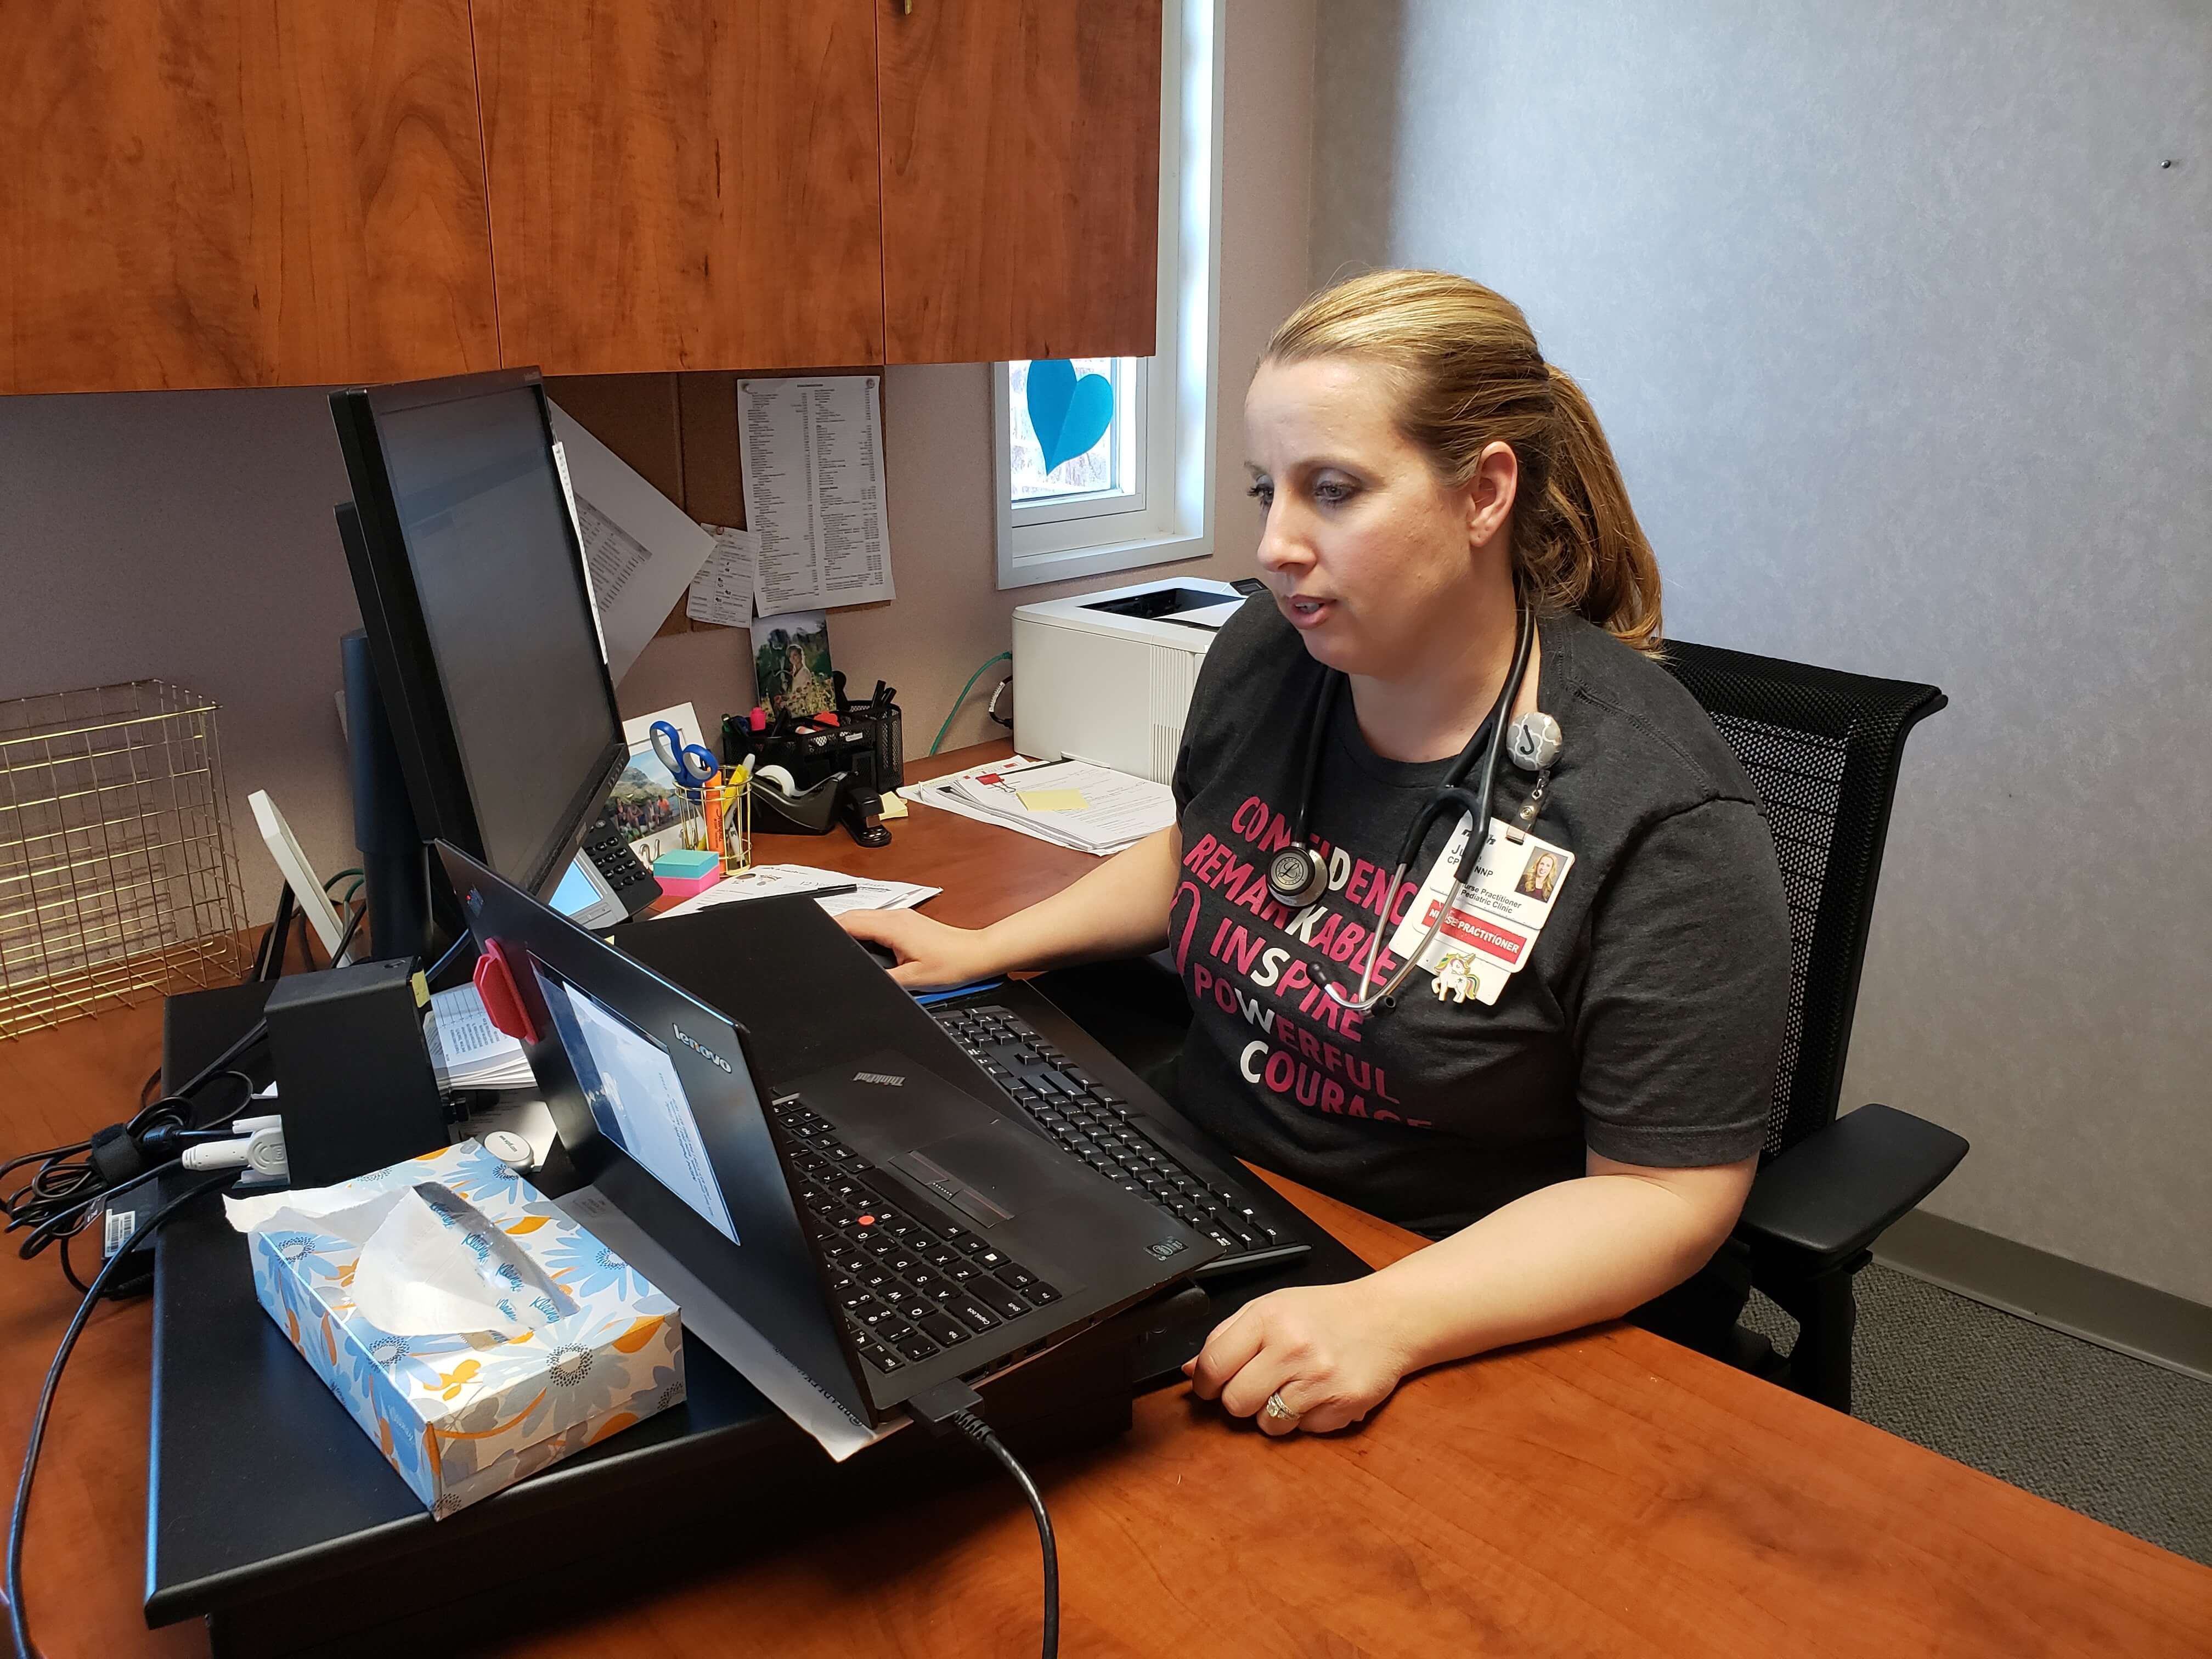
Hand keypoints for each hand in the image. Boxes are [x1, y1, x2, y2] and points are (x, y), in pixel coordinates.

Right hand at [837, 908, 1002, 991]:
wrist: (977, 954)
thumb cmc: (952, 964)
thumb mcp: (912, 979)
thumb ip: (883, 980)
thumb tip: (861, 981)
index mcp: (892, 926)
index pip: (849, 921)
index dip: (828, 929)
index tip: (814, 937)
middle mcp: (895, 916)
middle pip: (853, 916)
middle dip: (835, 930)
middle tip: (822, 948)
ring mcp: (901, 917)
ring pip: (864, 919)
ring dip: (851, 932)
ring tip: (839, 950)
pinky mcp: (906, 923)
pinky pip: (877, 923)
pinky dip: (865, 933)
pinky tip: (864, 948)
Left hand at [1183, 1282, 1416, 1435]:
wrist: (1386, 1318)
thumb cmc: (1324, 1313)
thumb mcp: (1271, 1307)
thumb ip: (1227, 1336)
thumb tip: (1189, 1371)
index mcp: (1267, 1317)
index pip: (1212, 1365)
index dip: (1204, 1383)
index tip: (1209, 1386)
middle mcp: (1291, 1347)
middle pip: (1234, 1402)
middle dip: (1239, 1400)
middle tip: (1256, 1385)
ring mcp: (1318, 1379)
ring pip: (1267, 1424)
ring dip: (1272, 1412)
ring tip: (1292, 1387)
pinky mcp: (1342, 1404)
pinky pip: (1303, 1430)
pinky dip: (1306, 1418)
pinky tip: (1318, 1393)